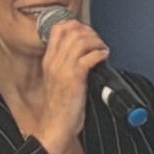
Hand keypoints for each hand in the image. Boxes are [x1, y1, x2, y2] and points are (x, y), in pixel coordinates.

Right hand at [27, 17, 109, 153]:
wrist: (54, 128)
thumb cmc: (58, 110)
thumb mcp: (57, 82)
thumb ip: (65, 66)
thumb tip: (83, 56)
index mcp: (49, 61)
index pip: (59, 29)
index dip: (76, 25)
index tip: (87, 32)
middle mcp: (55, 62)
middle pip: (72, 30)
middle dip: (90, 32)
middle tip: (98, 41)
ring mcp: (64, 69)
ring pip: (81, 40)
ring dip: (97, 41)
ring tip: (102, 49)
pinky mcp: (75, 78)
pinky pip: (90, 56)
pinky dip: (100, 53)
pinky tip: (104, 57)